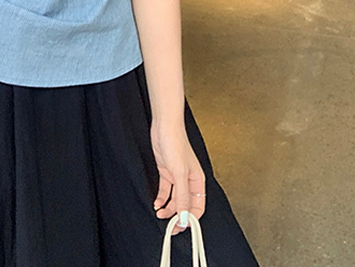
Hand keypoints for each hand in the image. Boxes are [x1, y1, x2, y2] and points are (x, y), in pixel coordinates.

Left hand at [151, 121, 205, 235]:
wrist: (164, 127)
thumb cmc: (176, 144)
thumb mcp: (179, 174)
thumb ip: (183, 197)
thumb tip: (185, 217)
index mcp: (198, 181)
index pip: (198, 206)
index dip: (191, 219)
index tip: (181, 228)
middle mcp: (188, 180)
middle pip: (185, 204)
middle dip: (178, 216)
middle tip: (169, 227)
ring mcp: (177, 176)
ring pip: (174, 199)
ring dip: (168, 209)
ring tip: (160, 215)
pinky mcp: (166, 172)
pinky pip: (165, 191)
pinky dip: (161, 199)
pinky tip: (156, 204)